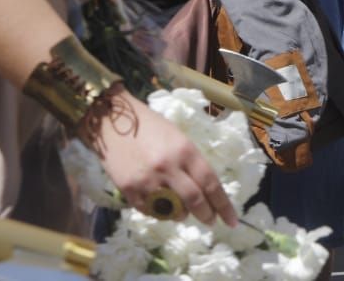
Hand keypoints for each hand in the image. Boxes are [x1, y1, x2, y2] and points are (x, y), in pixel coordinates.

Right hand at [93, 87, 237, 226]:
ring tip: (182, 210)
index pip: (210, 183)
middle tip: (211, 221)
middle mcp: (168, 167)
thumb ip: (190, 163)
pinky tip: (159, 203)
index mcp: (184, 150)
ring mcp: (148, 180)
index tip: (232, 220)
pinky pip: (151, 212)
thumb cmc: (149, 125)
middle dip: (207, 215)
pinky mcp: (130, 190)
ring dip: (182, 214)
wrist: (111, 122)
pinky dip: (159, 212)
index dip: (223, 205)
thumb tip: (202, 191)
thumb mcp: (177, 137)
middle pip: (195, 201)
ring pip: (173, 210)